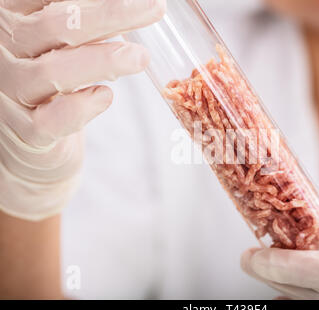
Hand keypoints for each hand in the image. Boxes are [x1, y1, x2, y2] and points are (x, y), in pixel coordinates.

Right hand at [0, 0, 165, 219]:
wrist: (27, 138)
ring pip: (53, 71)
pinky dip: (80, 108)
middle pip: (55, 24)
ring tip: (140, 58)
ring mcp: (12, 93)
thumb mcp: (59, 40)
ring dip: (104, 61)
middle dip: (110, 15)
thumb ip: (82, 19)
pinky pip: (51, 120)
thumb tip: (134, 2)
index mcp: (15, 20)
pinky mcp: (26, 132)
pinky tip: (105, 96)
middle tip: (154, 9)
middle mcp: (6, 52)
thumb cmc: (51, 79)